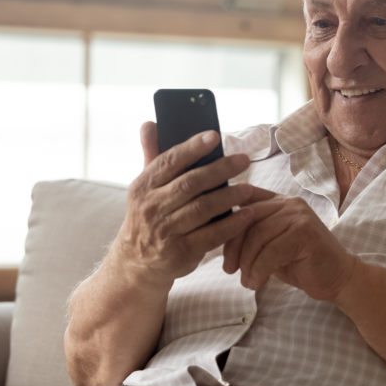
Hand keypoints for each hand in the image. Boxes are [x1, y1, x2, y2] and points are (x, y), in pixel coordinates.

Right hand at [109, 122, 256, 288]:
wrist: (136, 262)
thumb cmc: (148, 216)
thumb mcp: (144, 187)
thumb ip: (152, 155)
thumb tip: (149, 123)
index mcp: (143, 186)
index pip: (169, 161)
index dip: (192, 147)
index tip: (214, 136)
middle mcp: (152, 207)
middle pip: (191, 184)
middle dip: (220, 170)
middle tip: (243, 160)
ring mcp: (166, 231)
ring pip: (203, 209)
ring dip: (229, 197)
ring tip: (249, 188)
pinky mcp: (181, 252)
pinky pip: (211, 236)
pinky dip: (231, 225)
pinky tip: (247, 215)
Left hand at [222, 196, 360, 300]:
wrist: (337, 278)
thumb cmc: (302, 264)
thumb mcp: (271, 247)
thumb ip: (254, 236)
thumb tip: (219, 235)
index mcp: (279, 202)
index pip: (244, 201)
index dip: (227, 221)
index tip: (215, 243)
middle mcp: (289, 203)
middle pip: (247, 219)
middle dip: (233, 246)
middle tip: (228, 269)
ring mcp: (299, 216)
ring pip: (258, 236)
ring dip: (247, 263)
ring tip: (246, 281)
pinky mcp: (305, 233)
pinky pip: (271, 252)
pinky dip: (259, 270)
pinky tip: (257, 283)